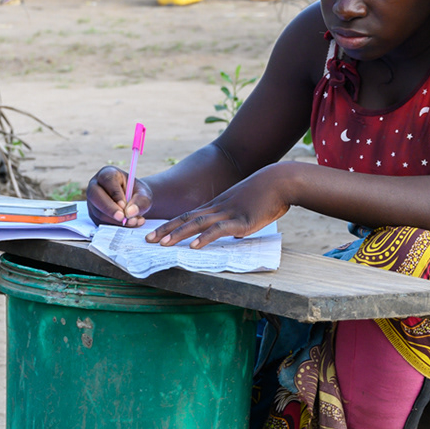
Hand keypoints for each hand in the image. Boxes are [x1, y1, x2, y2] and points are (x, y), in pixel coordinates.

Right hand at [85, 165, 152, 226]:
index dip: (115, 193)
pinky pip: (100, 222)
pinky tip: (129, 224)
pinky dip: (115, 226)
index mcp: (108, 174)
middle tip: (123, 218)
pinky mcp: (94, 214)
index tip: (124, 205)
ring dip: (115, 220)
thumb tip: (130, 213)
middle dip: (109, 208)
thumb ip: (140, 201)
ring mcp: (92, 201)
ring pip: (98, 211)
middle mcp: (95, 185)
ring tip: (133, 221)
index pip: (107, 180)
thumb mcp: (144, 195)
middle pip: (95, 195)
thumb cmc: (137, 194)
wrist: (134, 203)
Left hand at [150, 165, 293, 248]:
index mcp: (218, 205)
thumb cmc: (267, 193)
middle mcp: (219, 208)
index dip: (170, 224)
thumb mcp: (246, 206)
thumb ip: (235, 219)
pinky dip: (205, 238)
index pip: (188, 215)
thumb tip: (232, 233)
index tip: (156, 232)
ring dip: (178, 234)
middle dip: (166, 229)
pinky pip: (219, 230)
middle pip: (186, 218)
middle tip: (147, 239)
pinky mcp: (241, 220)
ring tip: (163, 244)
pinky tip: (194, 246)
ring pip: (197, 224)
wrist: (281, 182)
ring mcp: (229, 213)